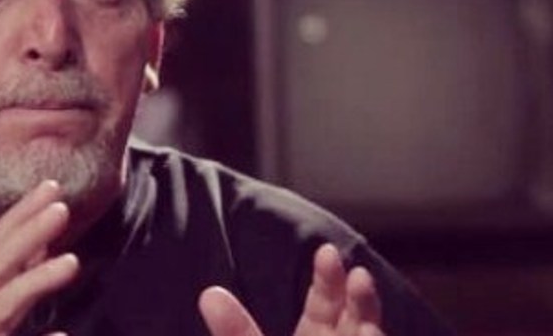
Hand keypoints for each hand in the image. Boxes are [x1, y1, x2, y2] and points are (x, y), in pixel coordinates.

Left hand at [198, 243, 383, 335]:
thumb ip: (236, 333)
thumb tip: (208, 294)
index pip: (325, 305)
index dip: (327, 279)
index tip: (327, 252)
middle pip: (355, 322)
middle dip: (359, 299)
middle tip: (357, 274)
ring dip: (371, 328)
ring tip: (367, 316)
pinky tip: (370, 335)